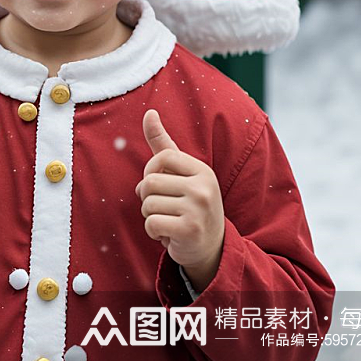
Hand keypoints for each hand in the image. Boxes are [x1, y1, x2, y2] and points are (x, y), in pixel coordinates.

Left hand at [135, 108, 224, 293]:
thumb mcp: (180, 173)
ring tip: (168, 222)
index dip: (150, 172)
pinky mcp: (190, 230)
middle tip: (164, 209)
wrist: (212, 248)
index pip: (161, 158)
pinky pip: (151, 224)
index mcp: (201, 169)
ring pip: (148, 204)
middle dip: (148, 198)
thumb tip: (149, 112)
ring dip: (151, 217)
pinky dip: (153, 232)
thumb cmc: (191, 204)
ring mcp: (198, 209)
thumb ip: (163, 143)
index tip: (158, 185)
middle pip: (149, 183)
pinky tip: (169, 235)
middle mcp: (203, 186)